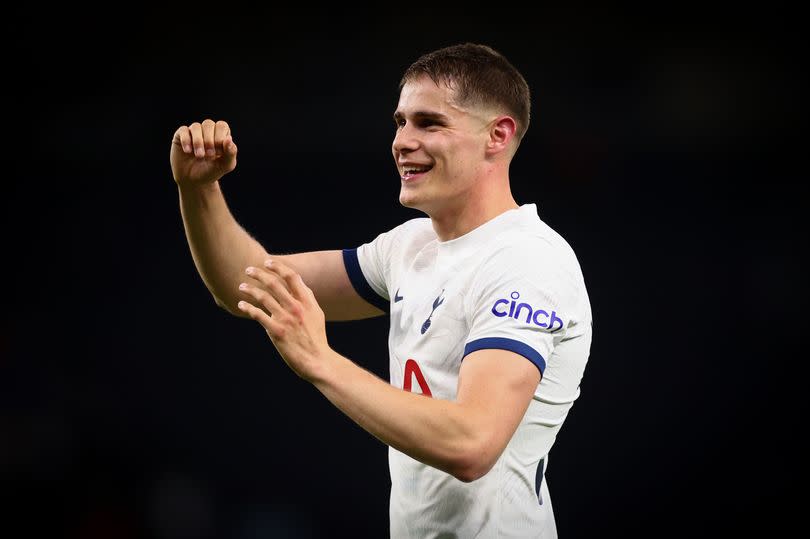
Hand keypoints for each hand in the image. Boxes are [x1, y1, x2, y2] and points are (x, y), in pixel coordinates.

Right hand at [170, 119, 237, 186]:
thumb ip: (231, 153)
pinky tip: (188, 151)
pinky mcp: (180, 136)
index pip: (221, 125)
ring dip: (198, 141)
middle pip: (208, 124)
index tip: (218, 153)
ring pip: (195, 126)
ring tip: (199, 156)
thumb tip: (229, 139)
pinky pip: (183, 130)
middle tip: (209, 155)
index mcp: (220, 134)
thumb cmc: (212, 171)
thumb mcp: (225, 165)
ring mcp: (193, 133)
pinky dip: (186, 140)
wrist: (194, 181)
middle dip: (209, 140)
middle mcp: (207, 131)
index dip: (220, 138)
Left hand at [237, 259, 329, 380]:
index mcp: (307, 301)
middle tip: (248, 270)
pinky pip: (258, 315)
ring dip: (250, 290)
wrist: (317, 360)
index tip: (267, 262)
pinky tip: (241, 305)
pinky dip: (248, 308)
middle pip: (274, 283)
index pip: (292, 276)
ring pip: (264, 297)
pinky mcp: (277, 332)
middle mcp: (296, 307)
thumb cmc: (316, 337)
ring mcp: (286, 319)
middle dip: (259, 274)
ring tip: (241, 287)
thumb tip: (300, 283)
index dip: (278, 267)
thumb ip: (308, 297)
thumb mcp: (317, 314)